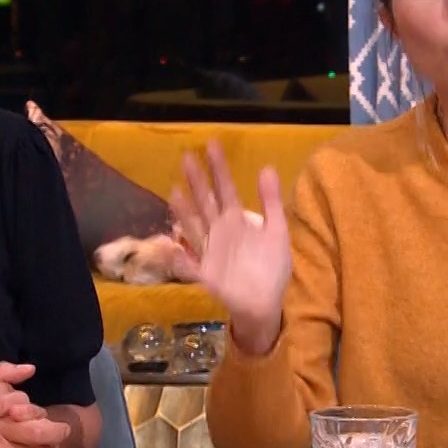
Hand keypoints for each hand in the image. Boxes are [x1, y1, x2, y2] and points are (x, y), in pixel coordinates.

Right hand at [168, 141, 292, 355]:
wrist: (266, 303)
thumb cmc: (270, 267)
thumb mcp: (276, 231)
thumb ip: (271, 201)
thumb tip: (267, 167)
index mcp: (236, 220)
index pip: (226, 189)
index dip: (218, 168)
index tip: (211, 144)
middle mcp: (219, 231)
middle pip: (206, 202)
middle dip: (197, 181)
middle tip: (186, 156)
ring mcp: (209, 251)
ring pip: (194, 226)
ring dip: (184, 211)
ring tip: (175, 190)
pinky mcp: (205, 274)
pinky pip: (189, 265)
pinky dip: (179, 258)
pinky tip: (170, 246)